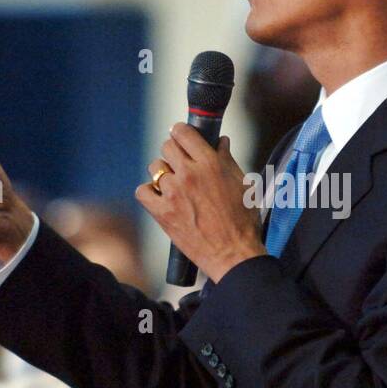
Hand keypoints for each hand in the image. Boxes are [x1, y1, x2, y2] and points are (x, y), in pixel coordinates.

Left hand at [136, 124, 266, 282]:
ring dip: (163, 173)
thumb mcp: (242, 185)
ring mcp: (173, 193)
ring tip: (174, 185)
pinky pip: (142, 191)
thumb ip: (227, 160)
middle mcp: (189, 174)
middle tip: (180, 163)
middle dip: (173, 152)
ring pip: (155, 168)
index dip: (181, 132)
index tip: (181, 136)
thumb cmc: (243, 221)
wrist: (234, 254)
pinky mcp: (162, 212)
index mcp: (210, 164)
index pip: (183, 132)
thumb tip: (221, 141)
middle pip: (167, 147)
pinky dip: (149, 192)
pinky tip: (160, 197)